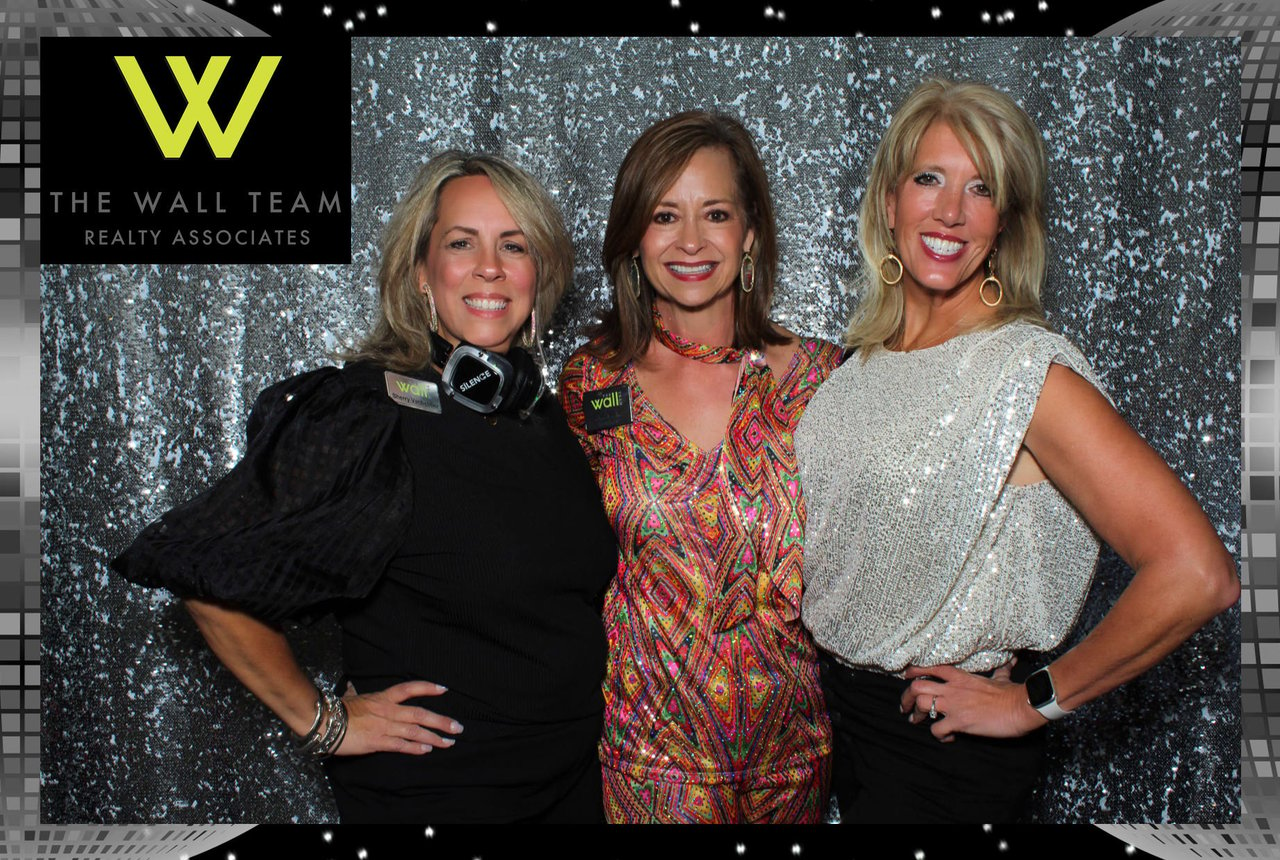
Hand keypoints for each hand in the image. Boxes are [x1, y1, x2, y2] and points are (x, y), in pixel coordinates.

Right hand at [333, 680, 461, 755]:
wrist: (324, 722)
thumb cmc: (337, 709)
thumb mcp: (351, 696)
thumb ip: (358, 693)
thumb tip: (353, 687)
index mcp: (383, 697)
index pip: (410, 689)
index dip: (428, 688)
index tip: (444, 689)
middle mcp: (388, 710)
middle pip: (420, 714)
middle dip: (441, 721)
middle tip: (458, 727)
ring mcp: (384, 726)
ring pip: (415, 732)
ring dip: (434, 738)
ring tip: (448, 742)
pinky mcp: (377, 742)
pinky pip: (401, 745)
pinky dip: (415, 748)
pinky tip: (427, 750)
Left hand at [899, 662, 1044, 741]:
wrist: (1021, 706)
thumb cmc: (1012, 692)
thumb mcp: (1002, 677)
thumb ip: (1000, 670)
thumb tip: (1010, 661)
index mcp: (960, 676)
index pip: (930, 669)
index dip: (914, 672)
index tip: (907, 677)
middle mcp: (952, 688)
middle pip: (917, 687)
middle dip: (906, 698)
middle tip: (905, 708)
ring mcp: (954, 705)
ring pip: (922, 705)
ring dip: (916, 715)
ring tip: (917, 721)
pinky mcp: (960, 722)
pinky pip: (938, 729)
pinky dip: (938, 735)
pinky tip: (946, 737)